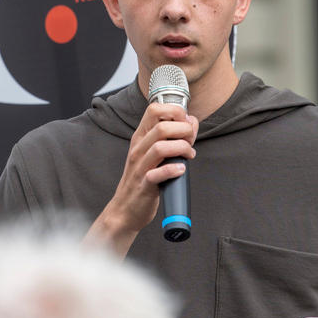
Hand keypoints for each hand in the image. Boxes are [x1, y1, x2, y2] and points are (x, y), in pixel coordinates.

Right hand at [84, 102, 197, 255]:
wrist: (126, 208)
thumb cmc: (143, 179)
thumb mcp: (154, 152)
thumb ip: (172, 136)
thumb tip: (192, 121)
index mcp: (141, 137)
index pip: (154, 109)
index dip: (175, 111)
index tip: (186, 122)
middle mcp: (138, 148)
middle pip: (162, 126)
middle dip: (184, 131)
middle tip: (190, 141)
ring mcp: (140, 166)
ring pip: (160, 147)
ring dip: (182, 149)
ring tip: (188, 155)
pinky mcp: (144, 184)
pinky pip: (158, 173)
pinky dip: (173, 170)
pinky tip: (181, 170)